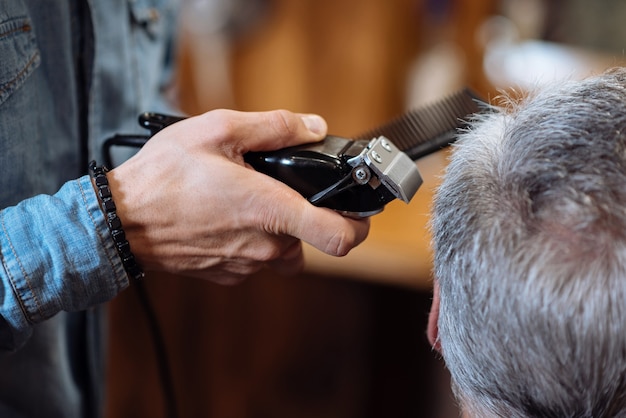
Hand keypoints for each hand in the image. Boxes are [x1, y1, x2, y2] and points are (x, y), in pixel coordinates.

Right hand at [107, 109, 369, 283]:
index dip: (359, 224)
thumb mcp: (218, 131)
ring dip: (274, 226)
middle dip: (302, 213)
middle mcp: (264, 246)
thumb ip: (274, 127)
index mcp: (271, 211)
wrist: (119, 221)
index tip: (357, 210)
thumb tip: (313, 126)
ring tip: (243, 198)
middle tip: (276, 187)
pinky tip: (224, 216)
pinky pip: (255, 257)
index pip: (340, 237)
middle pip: (310, 238)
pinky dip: (250, 238)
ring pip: (282, 249)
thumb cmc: (163, 178)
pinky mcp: (227, 274)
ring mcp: (245, 265)